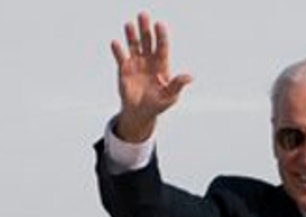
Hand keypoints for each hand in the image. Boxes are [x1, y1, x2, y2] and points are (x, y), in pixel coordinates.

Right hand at [109, 12, 192, 141]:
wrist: (140, 112)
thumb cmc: (157, 104)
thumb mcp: (170, 96)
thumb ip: (177, 85)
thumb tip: (190, 76)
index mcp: (162, 66)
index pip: (162, 47)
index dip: (161, 36)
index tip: (159, 24)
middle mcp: (149, 61)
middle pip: (147, 42)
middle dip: (145, 29)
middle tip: (143, 15)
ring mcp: (136, 63)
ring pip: (134, 46)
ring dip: (131, 35)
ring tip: (129, 24)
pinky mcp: (124, 69)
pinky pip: (120, 57)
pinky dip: (118, 51)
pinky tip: (115, 43)